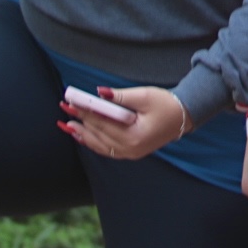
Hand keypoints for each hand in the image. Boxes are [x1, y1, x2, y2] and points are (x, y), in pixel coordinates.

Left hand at [59, 86, 184, 159]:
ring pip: (99, 145)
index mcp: (134, 136)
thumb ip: (120, 96)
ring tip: (67, 124)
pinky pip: (105, 149)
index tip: (72, 101)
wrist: (183, 117)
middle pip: (98, 134)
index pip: (103, 122)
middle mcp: (129, 149)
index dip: (86, 111)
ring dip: (82, 133)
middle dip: (80, 120)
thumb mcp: (144, 96)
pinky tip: (82, 135)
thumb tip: (99, 93)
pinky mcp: (129, 153)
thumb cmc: (166, 104)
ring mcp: (129, 154)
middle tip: (65, 108)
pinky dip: (92, 141)